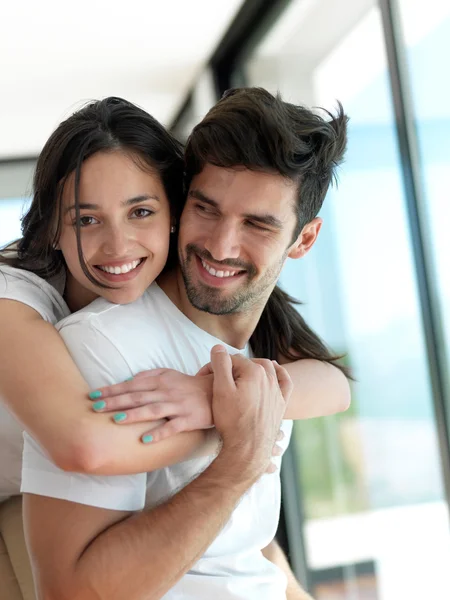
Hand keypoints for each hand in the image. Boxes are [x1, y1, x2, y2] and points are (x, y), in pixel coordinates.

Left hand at [88, 369, 213, 442]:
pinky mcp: (188, 419)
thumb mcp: (169, 374)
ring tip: (116, 420)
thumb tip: (126, 381)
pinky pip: (172, 427)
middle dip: (116, 401)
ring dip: (134, 415)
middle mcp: (167, 392)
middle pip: (138, 396)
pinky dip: (159, 433)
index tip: (93, 395)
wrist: (217, 393)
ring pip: (153, 409)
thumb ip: (148, 375)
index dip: (112, 390)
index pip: (131, 385)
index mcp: (160, 380)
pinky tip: (145, 439)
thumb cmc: (188, 385)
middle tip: (96, 407)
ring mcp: (178, 406)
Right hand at [209, 346, 291, 482]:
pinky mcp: (281, 404)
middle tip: (220, 378)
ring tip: (242, 374)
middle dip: (235, 367)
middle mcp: (269, 378)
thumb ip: (220, 364)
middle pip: (249, 363)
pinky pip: (285, 382)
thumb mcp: (220, 389)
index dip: (217, 367)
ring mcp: (277, 391)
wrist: (247, 449)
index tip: (206, 377)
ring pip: (267, 369)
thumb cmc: (231, 420)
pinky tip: (274, 373)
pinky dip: (280, 374)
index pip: (232, 360)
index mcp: (254, 371)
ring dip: (254, 368)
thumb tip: (218, 347)